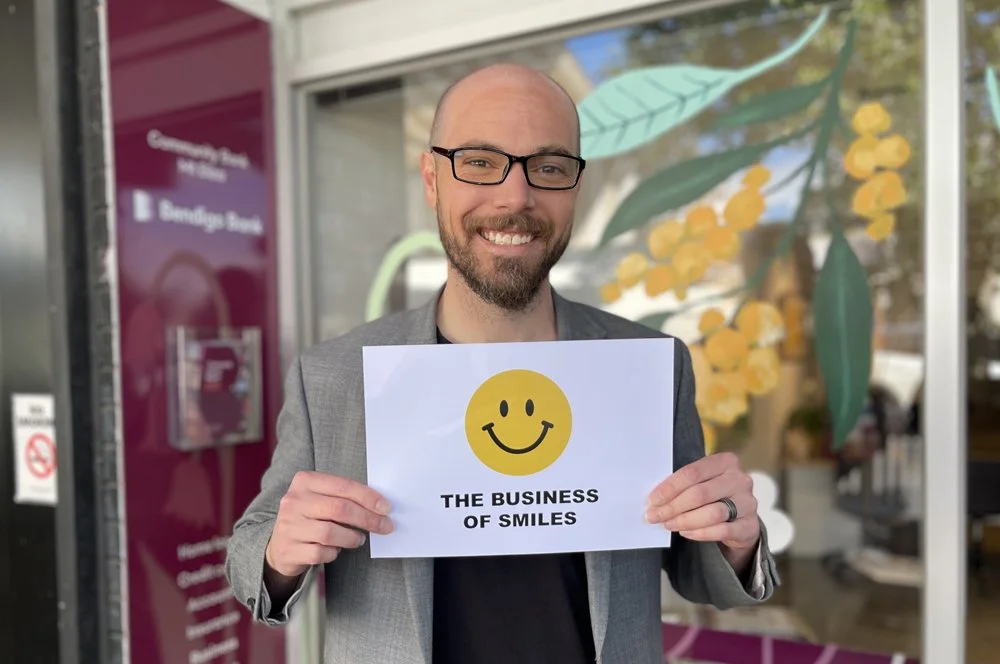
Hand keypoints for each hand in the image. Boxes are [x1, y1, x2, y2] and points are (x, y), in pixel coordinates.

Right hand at [265, 471, 393, 578]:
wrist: (279, 544)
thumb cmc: (309, 517)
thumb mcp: (321, 499)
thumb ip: (344, 497)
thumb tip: (380, 506)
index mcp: (305, 481)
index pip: (343, 486)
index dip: (368, 497)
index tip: (386, 508)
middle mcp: (293, 501)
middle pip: (340, 509)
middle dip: (368, 519)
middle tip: (385, 526)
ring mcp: (289, 526)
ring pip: (330, 533)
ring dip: (352, 538)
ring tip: (359, 539)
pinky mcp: (288, 549)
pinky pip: (320, 553)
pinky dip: (334, 553)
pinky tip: (336, 550)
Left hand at [645, 452, 759, 565]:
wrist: (740, 518)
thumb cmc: (714, 496)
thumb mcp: (702, 482)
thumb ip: (684, 485)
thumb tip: (655, 499)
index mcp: (726, 461)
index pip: (692, 473)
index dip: (669, 488)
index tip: (652, 500)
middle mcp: (740, 479)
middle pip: (700, 493)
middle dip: (673, 507)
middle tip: (655, 516)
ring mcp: (748, 503)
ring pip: (712, 513)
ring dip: (685, 521)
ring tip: (669, 524)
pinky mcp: (750, 525)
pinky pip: (722, 530)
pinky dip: (700, 533)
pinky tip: (686, 533)